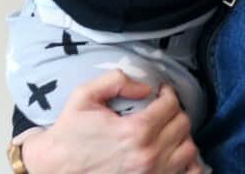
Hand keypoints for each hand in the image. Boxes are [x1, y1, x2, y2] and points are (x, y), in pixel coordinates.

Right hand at [20, 71, 199, 173]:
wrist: (55, 167)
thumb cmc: (70, 132)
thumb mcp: (84, 96)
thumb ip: (116, 81)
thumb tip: (145, 88)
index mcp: (134, 131)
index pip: (171, 105)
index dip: (167, 93)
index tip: (160, 92)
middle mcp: (147, 155)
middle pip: (183, 124)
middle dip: (174, 111)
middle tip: (162, 108)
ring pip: (189, 148)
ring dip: (180, 135)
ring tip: (166, 129)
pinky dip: (187, 163)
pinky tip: (173, 153)